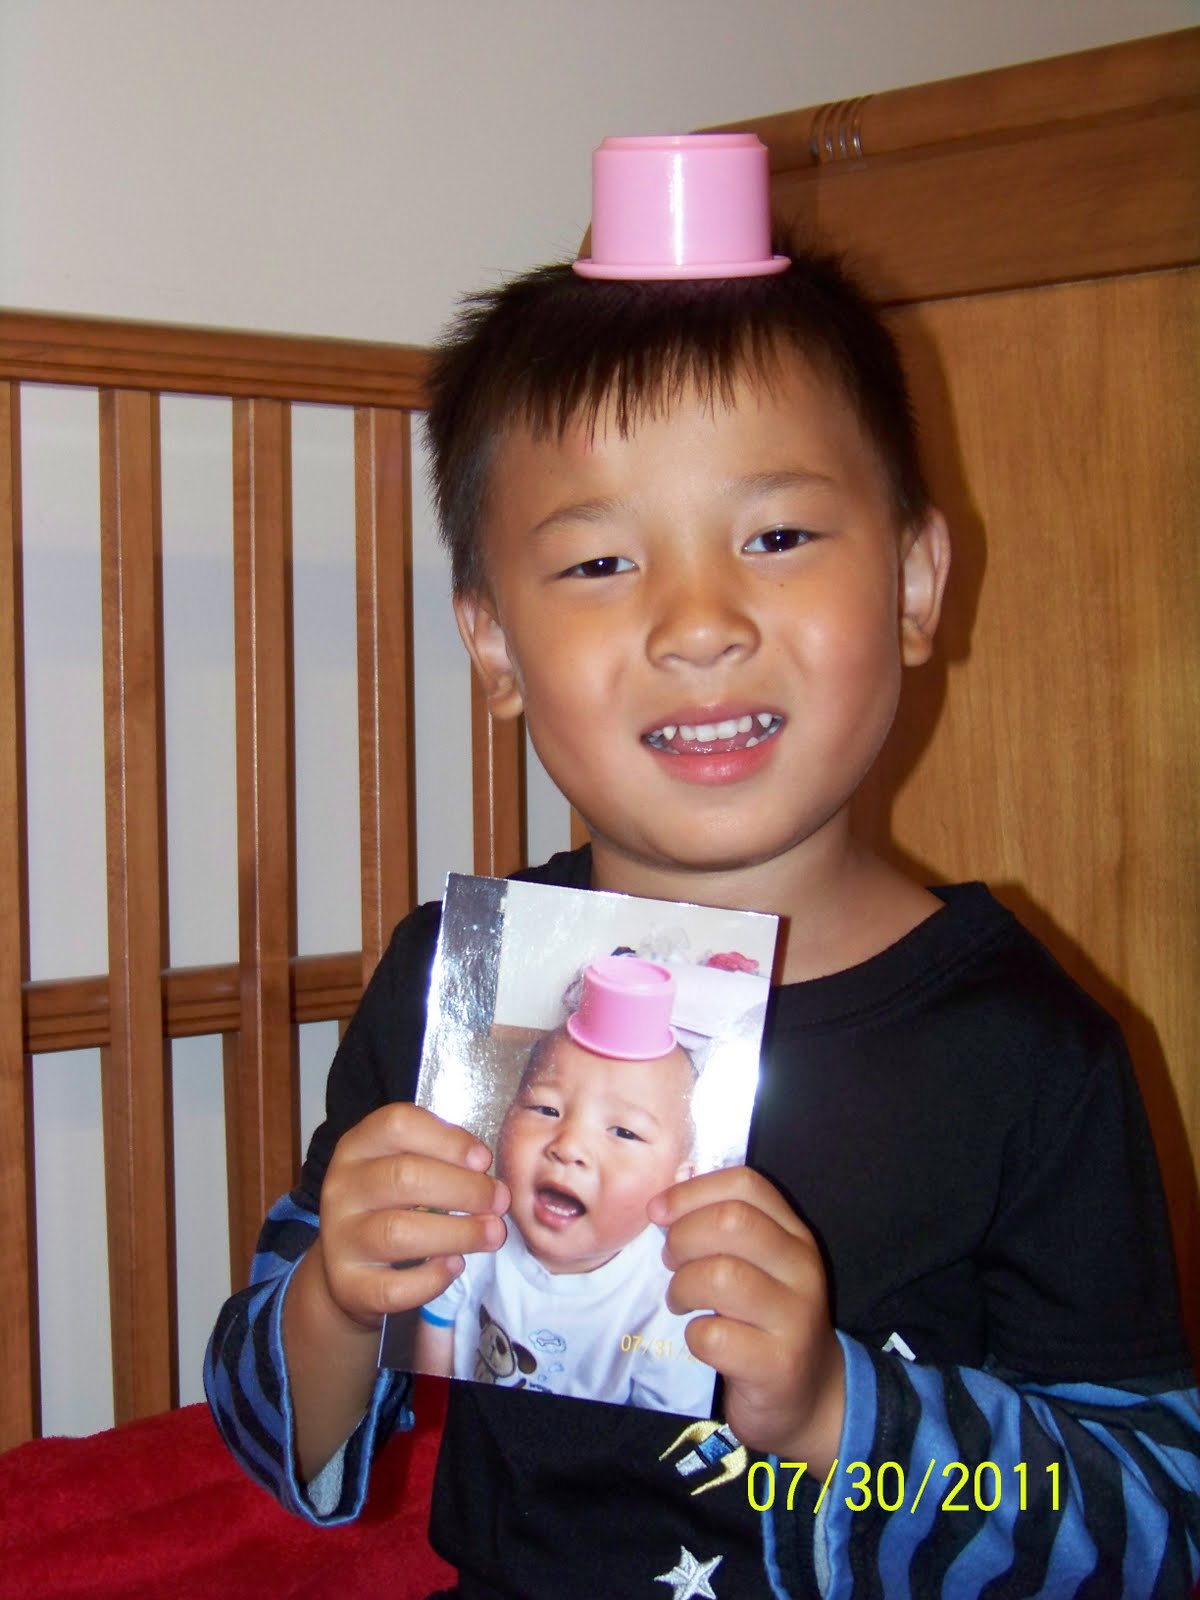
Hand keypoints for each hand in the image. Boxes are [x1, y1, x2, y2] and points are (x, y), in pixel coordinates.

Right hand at [315, 1102, 508, 1333]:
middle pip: (404, 1177)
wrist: (347, 1268)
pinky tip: (455, 1266)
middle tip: (500, 1201)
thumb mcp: (404, 1166)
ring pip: (398, 1232)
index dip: (447, 1139)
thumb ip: (438, 1159)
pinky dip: (432, 1278)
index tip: (483, 1159)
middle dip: (464, 1189)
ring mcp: (340, 1238)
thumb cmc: (391, 1205)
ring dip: (458, 1232)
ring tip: (492, 1233)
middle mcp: (342, 1187)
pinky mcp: (347, 1285)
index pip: (397, 1125)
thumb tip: (485, 1171)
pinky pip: (393, 1287)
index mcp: (358, 1146)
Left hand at [648, 1167, 843, 1471]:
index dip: (693, 1192)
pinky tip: (702, 1339)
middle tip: (671, 1262)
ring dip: (683, 1287)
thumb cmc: (764, 1322)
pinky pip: (715, 1335)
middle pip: (731, 1222)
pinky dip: (694, 1335)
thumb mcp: (758, 1267)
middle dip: (683, 1237)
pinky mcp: (779, 1364)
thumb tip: (663, 1204)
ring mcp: (795, 1317)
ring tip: (681, 1301)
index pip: (745, 1185)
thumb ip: (723, 1231)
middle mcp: (802, 1268)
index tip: (659, 1212)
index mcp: (794, 1235)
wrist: (809, 1398)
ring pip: (720, 1275)